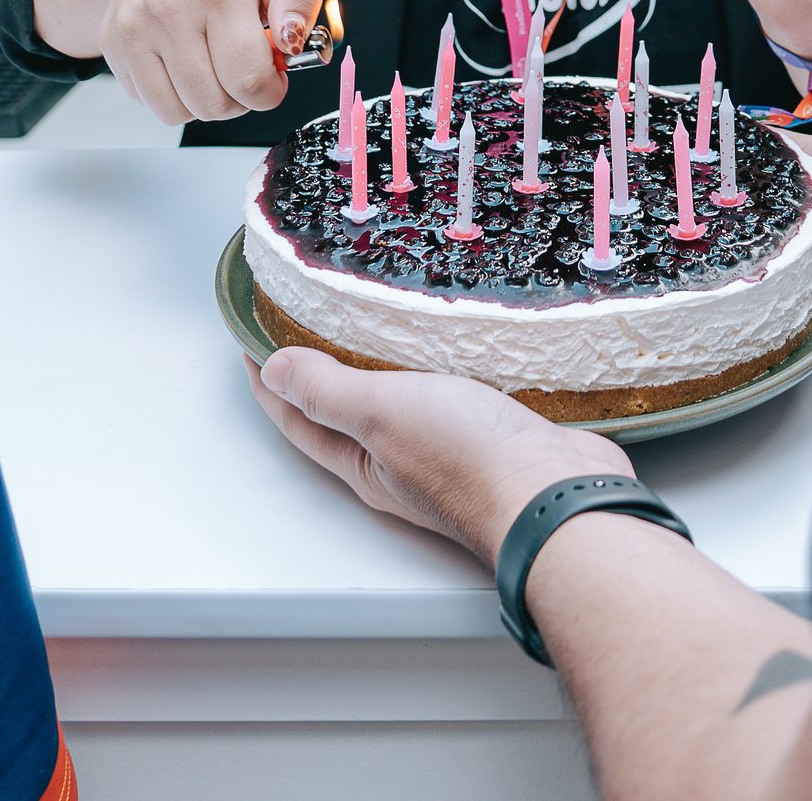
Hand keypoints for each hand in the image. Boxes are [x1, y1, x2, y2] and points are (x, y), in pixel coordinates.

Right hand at [83, 0, 322, 125]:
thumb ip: (299, 1)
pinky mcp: (113, 45)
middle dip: (238, 100)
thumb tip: (294, 40)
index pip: (248, 77)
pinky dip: (174, 98)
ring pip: (180, 112)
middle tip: (241, 71)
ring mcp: (136, 27)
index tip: (272, 78)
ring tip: (213, 68)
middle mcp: (171, 5)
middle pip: (214, 103)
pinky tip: (183, 65)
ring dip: (205, 103)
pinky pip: (152, 105)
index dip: (269, 91)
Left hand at [250, 348, 627, 562]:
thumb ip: (329, 391)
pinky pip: (449, 394)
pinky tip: (446, 344)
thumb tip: (275, 371)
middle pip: (344, 414)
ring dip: (382, 366)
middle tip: (306, 319)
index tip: (253, 338)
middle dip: (321, 369)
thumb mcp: (382, 412)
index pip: (298, 419)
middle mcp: (400, 463)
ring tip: (372, 321)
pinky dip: (435, 367)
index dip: (269, 380)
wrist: (558, 492)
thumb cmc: (469, 463)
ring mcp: (447, 450)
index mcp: (363, 463)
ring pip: (400, 403)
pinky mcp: (490, 433)